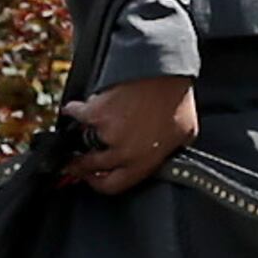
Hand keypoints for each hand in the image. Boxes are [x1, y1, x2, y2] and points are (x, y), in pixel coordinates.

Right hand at [61, 73, 197, 194]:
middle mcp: (121, 152)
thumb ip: (167, 152)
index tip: (91, 178)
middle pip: (90, 167)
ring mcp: (106, 133)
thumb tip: (160, 156)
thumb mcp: (184, 136)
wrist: (166, 71)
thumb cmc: (177, 100)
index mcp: (143, 162)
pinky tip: (73, 110)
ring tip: (90, 124)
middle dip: (80, 164)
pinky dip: (73, 111)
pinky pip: (76, 115)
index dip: (98, 184)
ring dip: (84, 132)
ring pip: (84, 139)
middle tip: (77, 160)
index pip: (111, 186)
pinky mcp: (95, 113)